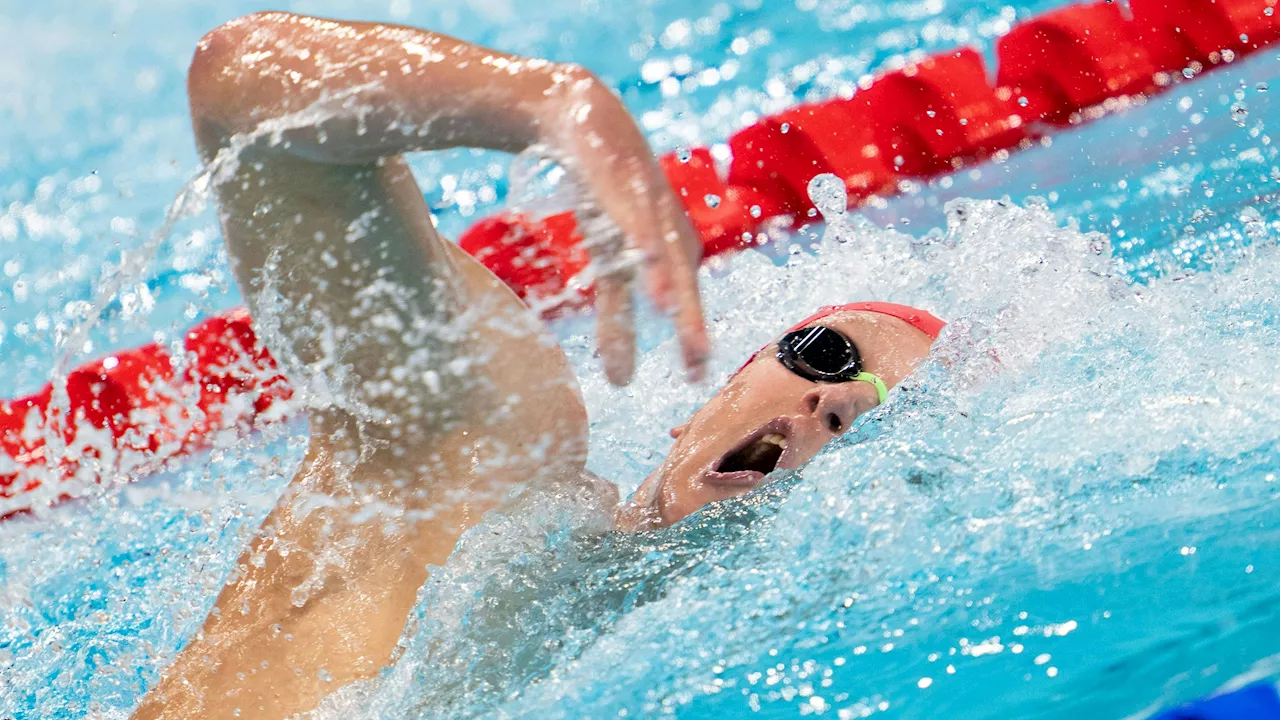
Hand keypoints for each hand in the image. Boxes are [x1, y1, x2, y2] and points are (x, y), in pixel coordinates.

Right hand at [542, 67, 709, 385]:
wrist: (585, 123)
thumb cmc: (607, 201)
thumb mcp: (610, 266)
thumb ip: (617, 323)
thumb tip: (620, 383)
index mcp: (676, 254)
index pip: (689, 307)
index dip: (692, 341)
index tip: (695, 382)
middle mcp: (671, 230)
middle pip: (683, 283)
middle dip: (690, 322)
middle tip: (696, 362)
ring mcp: (649, 204)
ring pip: (661, 247)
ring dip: (666, 279)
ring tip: (670, 312)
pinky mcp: (622, 180)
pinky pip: (631, 210)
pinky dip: (640, 232)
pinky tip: (644, 253)